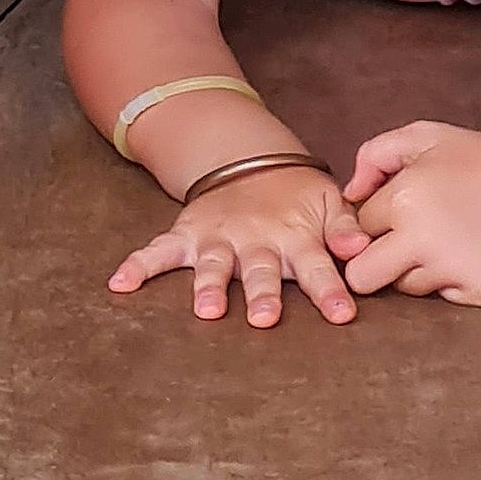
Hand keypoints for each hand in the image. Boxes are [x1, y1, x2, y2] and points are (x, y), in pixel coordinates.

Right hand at [109, 166, 371, 326]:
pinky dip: (138, 265)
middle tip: (264, 319)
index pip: (318, 267)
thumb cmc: (298, 195)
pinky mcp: (188, 235)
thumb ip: (345, 228)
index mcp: (295, 236)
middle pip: (261, 271)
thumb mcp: (329, 202)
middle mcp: (256, 240)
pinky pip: (159, 250)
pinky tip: (120, 283)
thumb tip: (360, 250)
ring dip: (209, 286)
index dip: (330, 290)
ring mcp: (218, 238)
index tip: (343, 315)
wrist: (253, 160)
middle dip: (263, 294)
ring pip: (214, 265)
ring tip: (207, 310)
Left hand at [341, 122, 480, 306]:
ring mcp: (453, 270)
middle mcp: (423, 240)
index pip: (356, 229)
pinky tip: (471, 252)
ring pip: (405, 288)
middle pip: (362, 277)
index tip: (394, 215)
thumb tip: (349, 194)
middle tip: (398, 245)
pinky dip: (451, 280)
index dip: (373, 222)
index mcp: (404, 199)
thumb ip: (374, 156)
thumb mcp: (425, 136)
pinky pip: (444, 298)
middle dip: (372, 263)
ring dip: (416, 269)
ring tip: (447, 239)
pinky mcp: (480, 293)